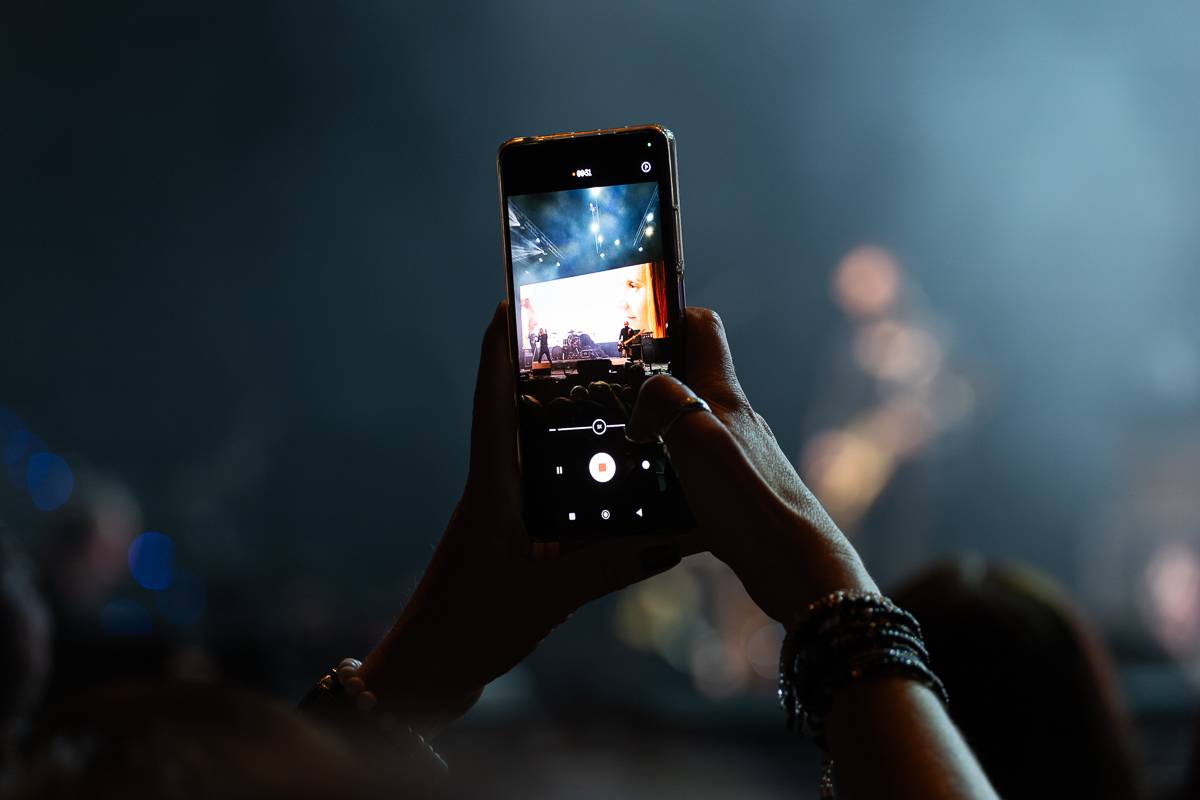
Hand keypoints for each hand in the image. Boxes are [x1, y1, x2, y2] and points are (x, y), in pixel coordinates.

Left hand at [359, 302, 698, 733]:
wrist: (422, 678)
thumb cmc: (466, 630)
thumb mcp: (544, 596)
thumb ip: (607, 567)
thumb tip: (671, 540)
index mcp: (490, 490)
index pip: (492, 404)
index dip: (498, 351)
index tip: (510, 303)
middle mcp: (492, 493)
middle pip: (515, 419)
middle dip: (541, 378)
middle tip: (585, 344)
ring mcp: (499, 519)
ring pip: (533, 459)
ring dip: (561, 430)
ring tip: (609, 404)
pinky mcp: (509, 546)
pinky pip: (547, 501)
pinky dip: (576, 486)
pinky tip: (610, 491)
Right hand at [626, 308, 876, 623]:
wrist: (796, 569)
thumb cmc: (750, 501)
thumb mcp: (696, 438)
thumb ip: (663, 402)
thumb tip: (641, 410)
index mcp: (723, 397)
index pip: (704, 328)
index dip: (672, 315)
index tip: (636, 325)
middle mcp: (732, 422)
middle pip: (689, 384)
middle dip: (648, 386)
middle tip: (606, 401)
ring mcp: (735, 462)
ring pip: (686, 438)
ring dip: (654, 442)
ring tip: (617, 458)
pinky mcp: (733, 501)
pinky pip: (690, 487)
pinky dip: (666, 496)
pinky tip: (647, 520)